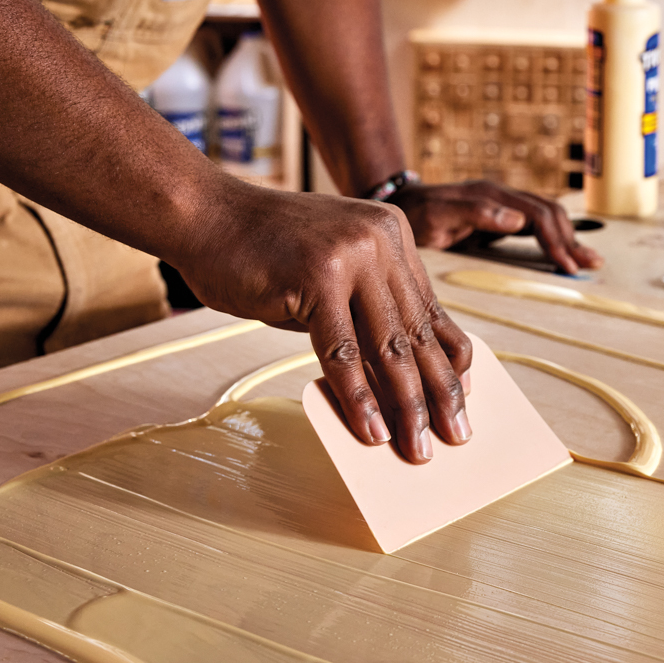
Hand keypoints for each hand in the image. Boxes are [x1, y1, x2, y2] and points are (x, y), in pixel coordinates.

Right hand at [173, 181, 470, 462]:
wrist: (203, 215)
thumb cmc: (264, 253)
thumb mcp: (332, 273)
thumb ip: (367, 310)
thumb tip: (400, 378)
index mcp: (393, 235)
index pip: (432, 310)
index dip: (449, 361)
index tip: (461, 400)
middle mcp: (381, 240)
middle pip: (418, 332)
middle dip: (439, 392)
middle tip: (455, 436)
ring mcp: (351, 256)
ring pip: (388, 346)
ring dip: (406, 406)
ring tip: (416, 447)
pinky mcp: (317, 277)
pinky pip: (343, 353)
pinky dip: (359, 398)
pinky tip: (371, 431)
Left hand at [389, 180, 603, 274]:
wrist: (402, 202)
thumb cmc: (416, 212)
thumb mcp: (439, 214)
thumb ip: (476, 213)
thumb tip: (517, 220)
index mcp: (493, 196)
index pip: (538, 217)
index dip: (555, 241)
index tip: (567, 266)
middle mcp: (503, 196)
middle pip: (551, 214)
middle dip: (572, 240)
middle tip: (590, 264)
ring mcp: (503, 205)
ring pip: (548, 217)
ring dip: (569, 237)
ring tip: (588, 258)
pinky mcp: (501, 215)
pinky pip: (536, 223)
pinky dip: (554, 237)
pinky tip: (564, 250)